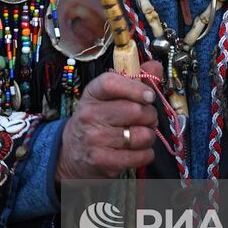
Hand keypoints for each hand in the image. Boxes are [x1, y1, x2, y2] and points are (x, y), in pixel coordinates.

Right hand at [56, 61, 161, 179]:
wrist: (72, 152)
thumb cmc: (96, 121)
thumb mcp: (108, 97)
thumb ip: (134, 80)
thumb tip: (155, 66)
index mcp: (92, 94)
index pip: (111, 83)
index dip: (135, 88)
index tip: (149, 96)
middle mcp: (90, 115)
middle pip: (135, 111)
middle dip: (150, 115)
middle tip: (147, 118)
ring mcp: (95, 139)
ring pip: (142, 135)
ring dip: (149, 136)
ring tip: (141, 135)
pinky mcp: (103, 161)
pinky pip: (140, 156)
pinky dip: (146, 154)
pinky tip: (138, 150)